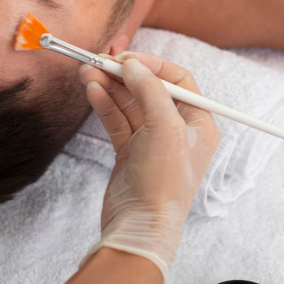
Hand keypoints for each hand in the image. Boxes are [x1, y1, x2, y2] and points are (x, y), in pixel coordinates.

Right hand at [79, 52, 219, 283]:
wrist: (139, 225)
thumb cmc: (162, 182)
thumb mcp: (164, 127)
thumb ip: (149, 90)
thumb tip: (132, 64)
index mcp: (196, 122)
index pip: (177, 80)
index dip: (152, 66)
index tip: (127, 59)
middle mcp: (174, 128)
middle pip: (147, 89)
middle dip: (122, 75)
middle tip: (98, 62)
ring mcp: (149, 139)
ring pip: (127, 103)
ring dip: (108, 87)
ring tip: (86, 72)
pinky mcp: (128, 149)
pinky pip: (116, 119)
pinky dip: (104, 104)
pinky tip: (91, 91)